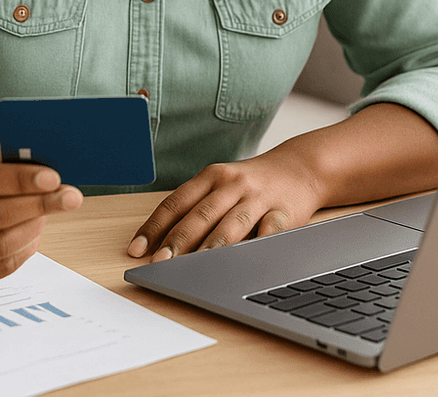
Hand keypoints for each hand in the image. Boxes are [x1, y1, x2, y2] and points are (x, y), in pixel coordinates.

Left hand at [125, 151, 323, 261]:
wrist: (300, 168)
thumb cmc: (250, 183)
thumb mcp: (221, 184)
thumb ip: (196, 207)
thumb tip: (163, 243)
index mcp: (212, 176)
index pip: (176, 203)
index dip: (154, 227)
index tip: (137, 249)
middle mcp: (232, 184)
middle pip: (201, 215)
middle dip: (178, 241)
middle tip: (160, 263)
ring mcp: (258, 197)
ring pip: (231, 224)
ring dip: (211, 247)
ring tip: (195, 268)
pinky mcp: (283, 212)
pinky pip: (268, 232)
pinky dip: (255, 247)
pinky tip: (243, 263)